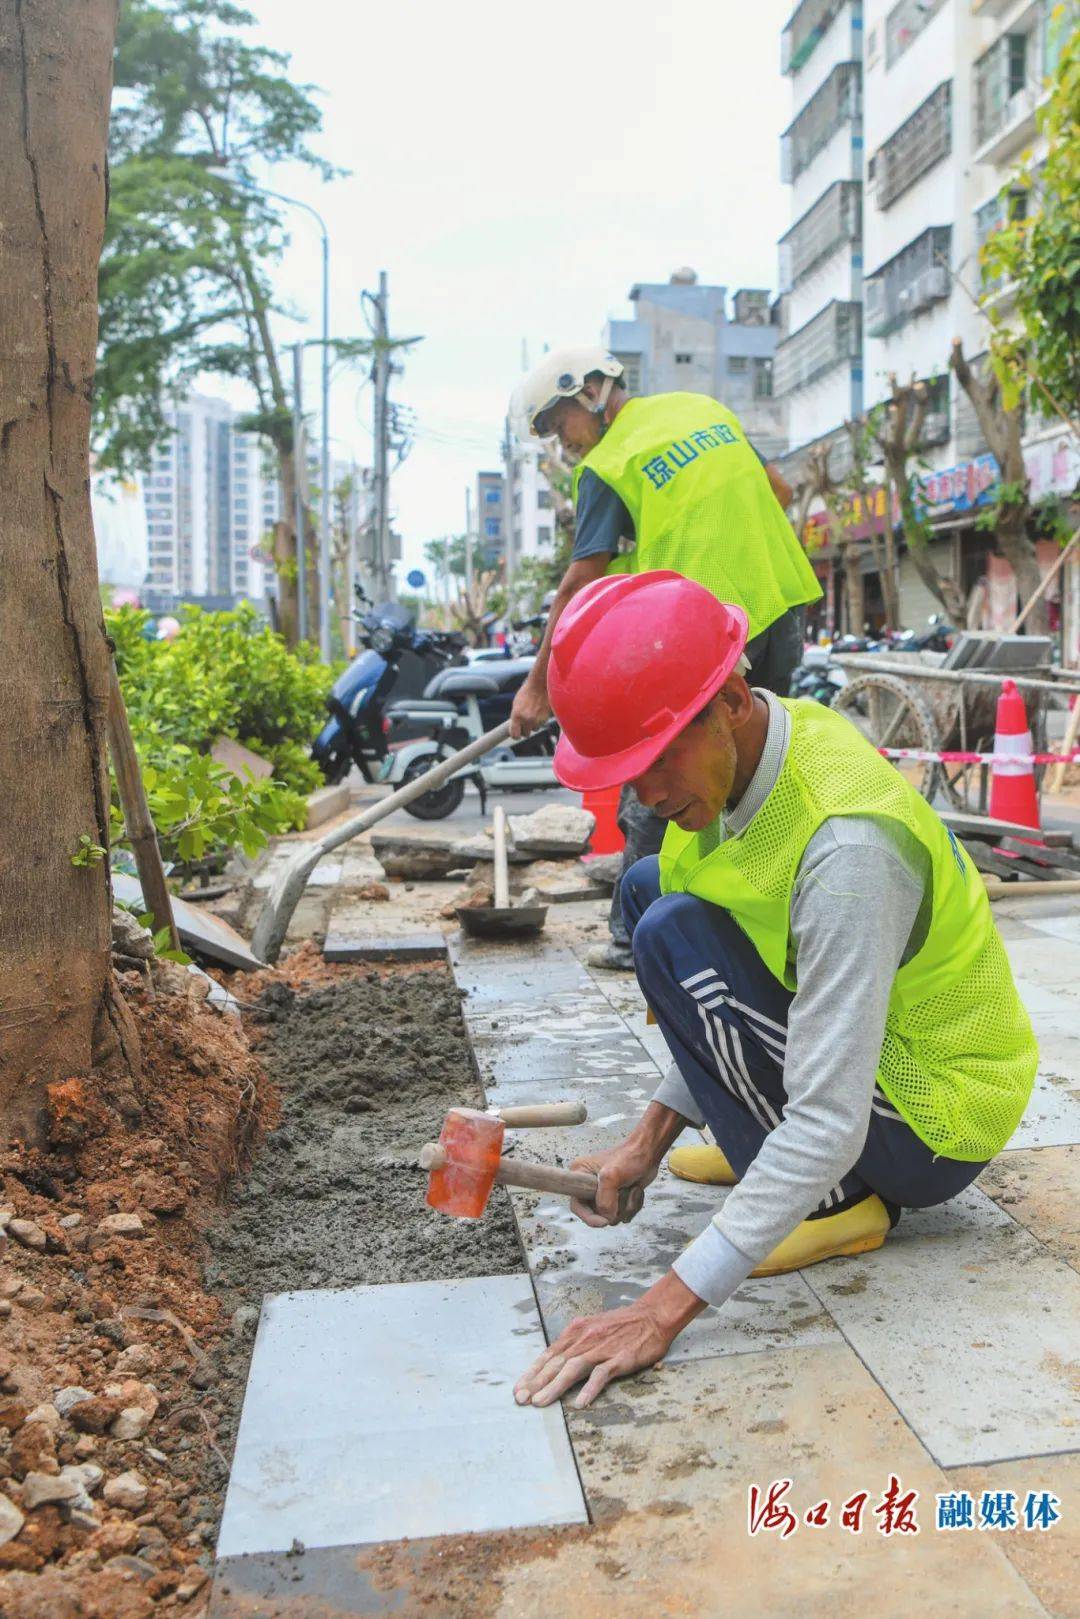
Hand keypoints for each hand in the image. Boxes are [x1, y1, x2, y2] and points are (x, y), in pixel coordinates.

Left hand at [509, 677, 551, 739]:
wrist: (540, 685)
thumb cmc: (527, 692)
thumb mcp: (517, 704)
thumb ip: (516, 716)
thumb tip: (514, 726)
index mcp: (516, 716)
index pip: (514, 735)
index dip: (515, 735)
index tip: (516, 733)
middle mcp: (526, 720)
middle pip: (525, 734)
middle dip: (525, 729)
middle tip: (525, 722)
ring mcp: (536, 720)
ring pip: (534, 729)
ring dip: (534, 724)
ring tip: (534, 713)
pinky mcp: (545, 719)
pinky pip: (541, 724)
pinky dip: (540, 720)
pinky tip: (539, 710)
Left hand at [514, 1272, 705, 1408]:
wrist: (652, 1316)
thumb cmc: (622, 1325)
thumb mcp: (593, 1328)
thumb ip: (576, 1343)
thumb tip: (556, 1361)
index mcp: (576, 1332)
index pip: (549, 1354)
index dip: (533, 1372)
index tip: (518, 1388)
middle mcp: (585, 1339)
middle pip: (556, 1363)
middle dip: (536, 1382)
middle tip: (520, 1399)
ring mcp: (602, 1348)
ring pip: (572, 1369)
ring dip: (554, 1386)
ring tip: (540, 1402)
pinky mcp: (619, 1358)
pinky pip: (601, 1375)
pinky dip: (589, 1388)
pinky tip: (579, 1402)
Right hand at [569, 1139, 658, 1228]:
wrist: (648, 1152)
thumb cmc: (629, 1157)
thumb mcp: (612, 1176)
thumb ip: (605, 1200)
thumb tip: (607, 1217)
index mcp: (579, 1175)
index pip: (576, 1205)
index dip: (588, 1217)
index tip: (603, 1221)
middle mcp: (588, 1185)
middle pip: (596, 1214)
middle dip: (614, 1208)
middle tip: (622, 1192)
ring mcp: (603, 1193)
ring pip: (612, 1216)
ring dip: (626, 1206)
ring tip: (630, 1188)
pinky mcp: (616, 1198)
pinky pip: (623, 1215)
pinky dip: (633, 1206)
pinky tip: (635, 1190)